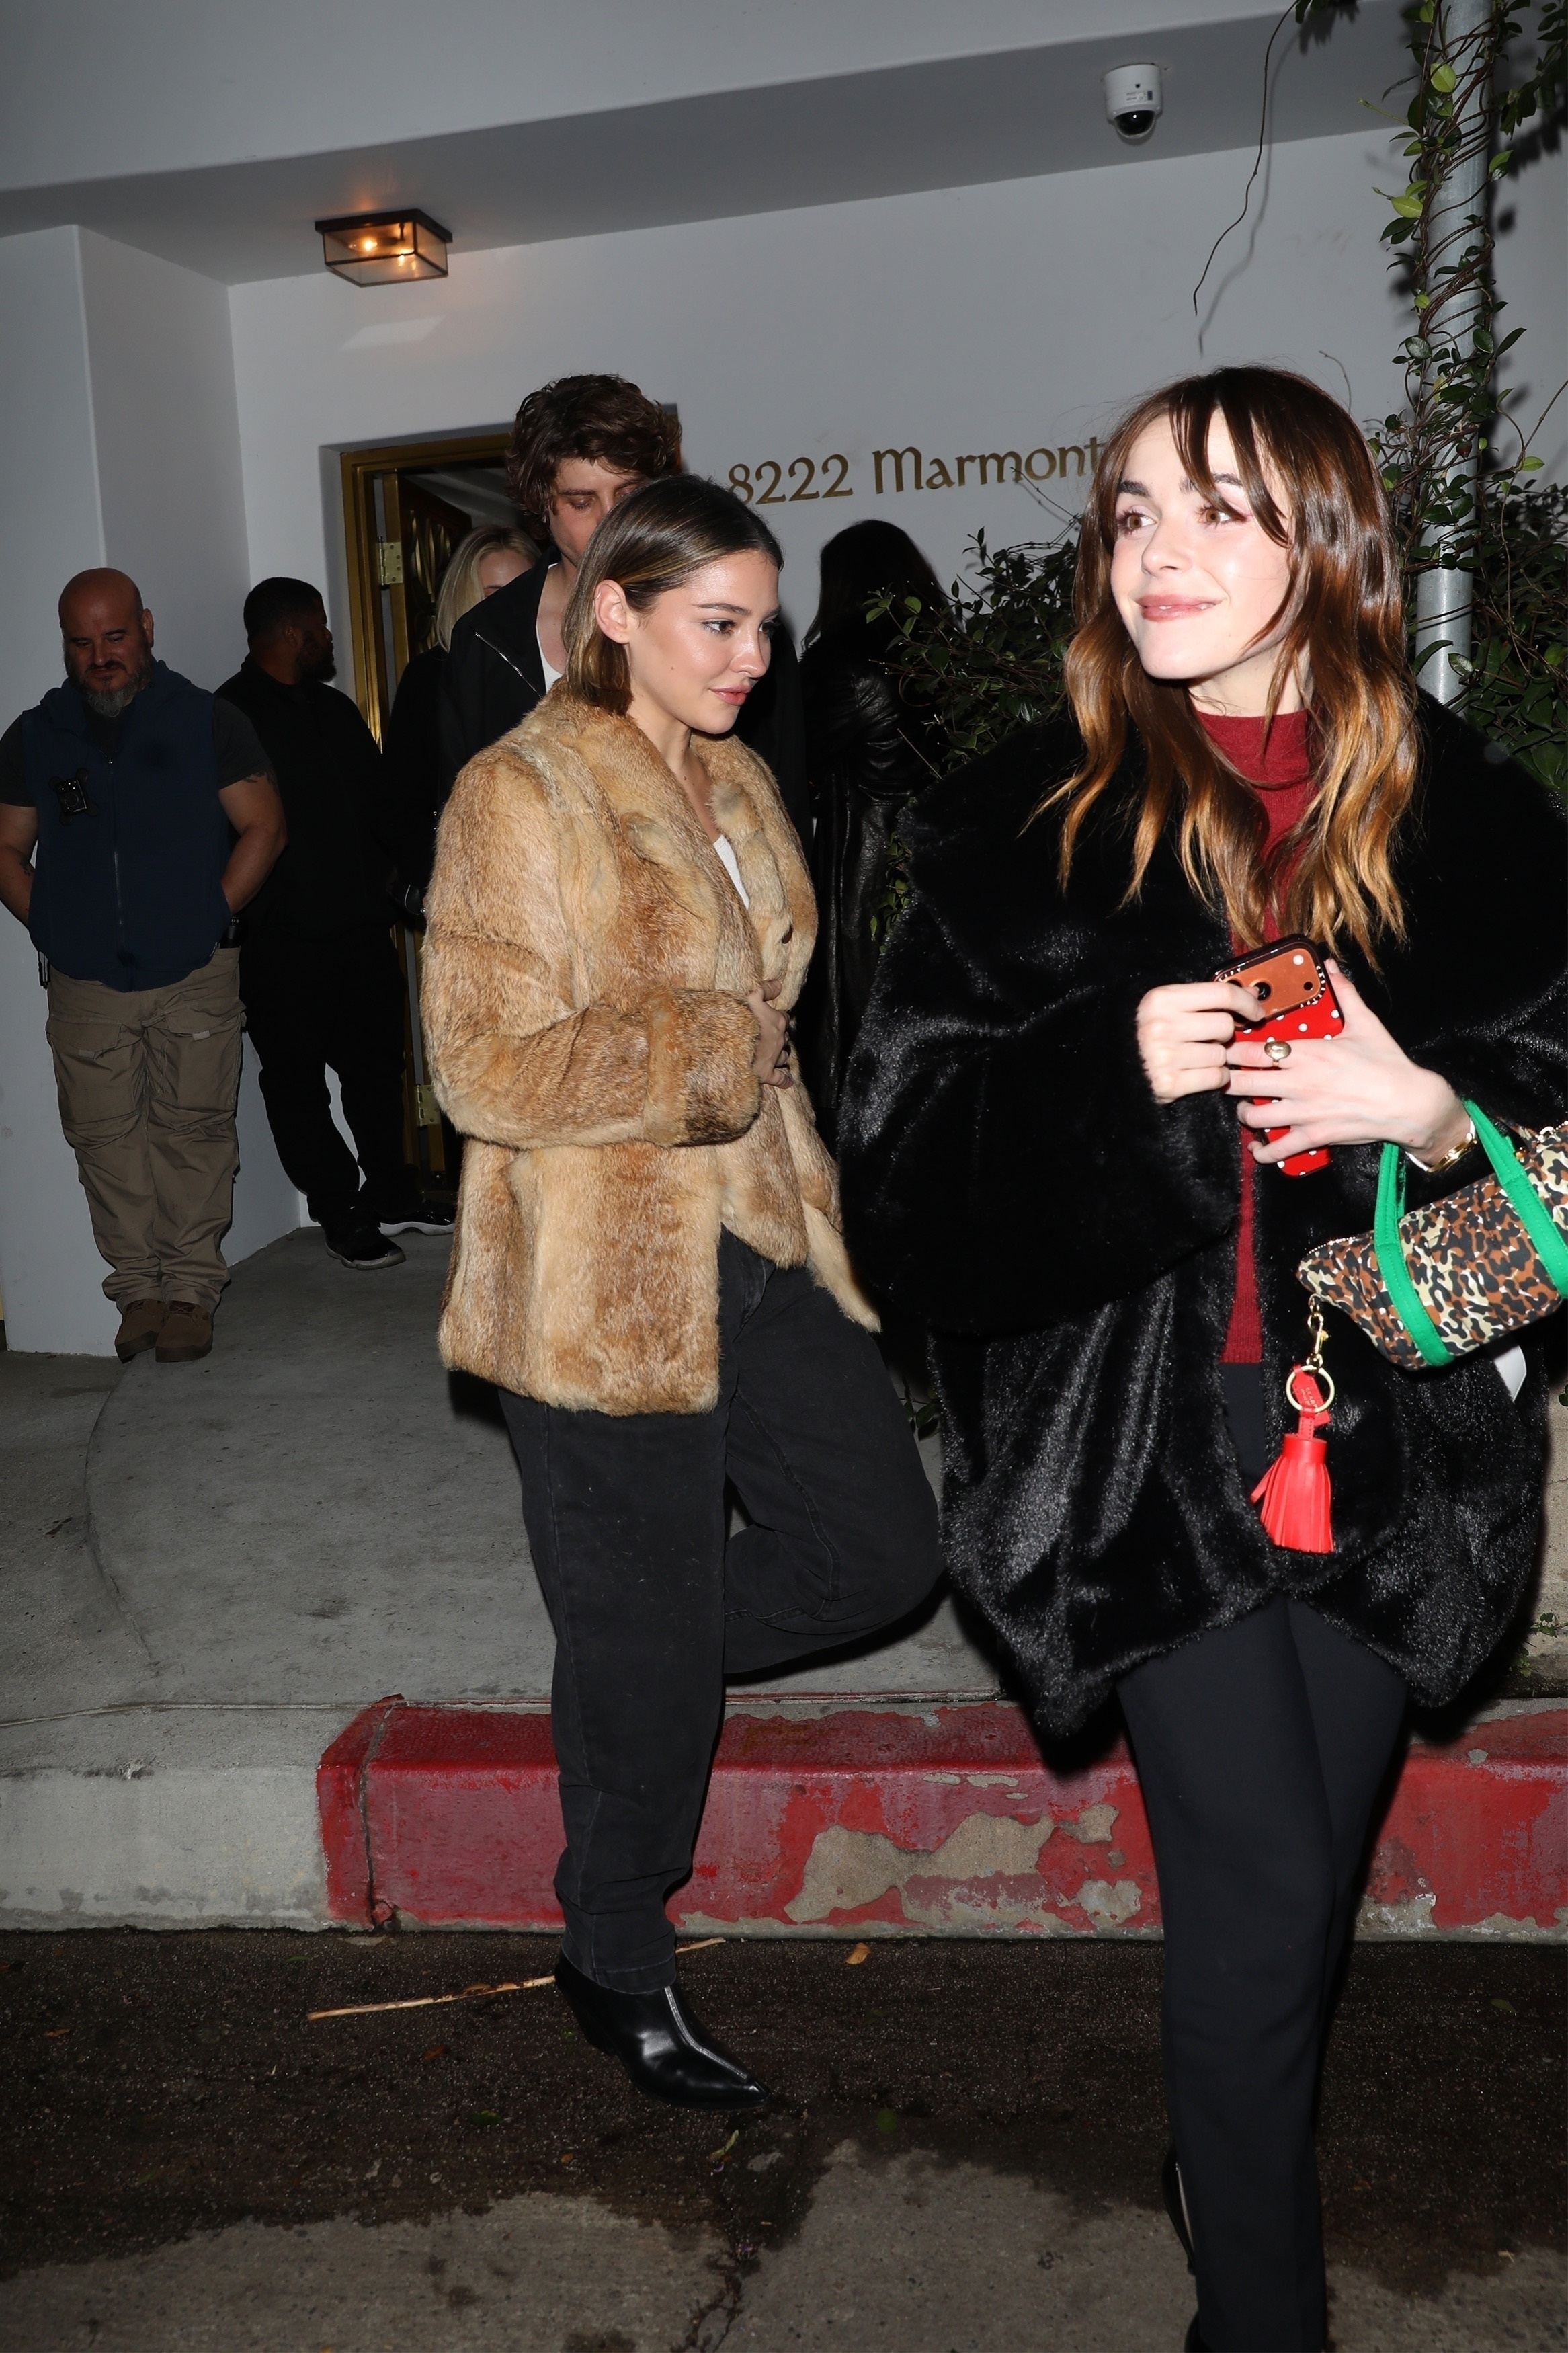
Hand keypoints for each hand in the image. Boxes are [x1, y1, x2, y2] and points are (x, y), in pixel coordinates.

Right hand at [747, 978, 792, 1089]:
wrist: (728, 1044)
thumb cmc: (738, 1019)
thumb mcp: (750, 997)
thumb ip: (764, 989)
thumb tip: (778, 984)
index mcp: (777, 1021)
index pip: (783, 1017)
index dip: (777, 1017)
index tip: (771, 1018)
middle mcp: (779, 1039)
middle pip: (784, 1037)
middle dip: (779, 1036)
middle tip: (769, 1036)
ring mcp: (774, 1057)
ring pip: (784, 1055)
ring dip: (781, 1054)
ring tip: (777, 1055)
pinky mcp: (766, 1073)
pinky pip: (779, 1078)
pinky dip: (785, 1080)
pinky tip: (789, 1082)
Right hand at [1137, 979, 1261, 1102]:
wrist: (1110, 1066)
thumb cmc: (1143, 1032)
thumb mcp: (1165, 1004)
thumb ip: (1205, 999)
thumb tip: (1250, 995)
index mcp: (1161, 999)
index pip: (1221, 994)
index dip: (1246, 1002)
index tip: (1255, 1011)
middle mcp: (1162, 1026)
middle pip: (1225, 1026)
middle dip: (1222, 1035)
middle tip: (1207, 1039)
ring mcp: (1164, 1056)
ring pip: (1221, 1055)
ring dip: (1216, 1058)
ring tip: (1195, 1057)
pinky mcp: (1168, 1084)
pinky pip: (1216, 1078)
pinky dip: (1213, 1078)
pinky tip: (1195, 1073)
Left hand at [1225, 961, 1467, 1164]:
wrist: (1409, 1102)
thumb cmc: (1386, 1063)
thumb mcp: (1365, 1023)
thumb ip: (1343, 994)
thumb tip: (1331, 968)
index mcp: (1307, 1053)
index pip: (1252, 1051)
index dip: (1232, 1050)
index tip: (1225, 1047)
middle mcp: (1299, 1082)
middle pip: (1242, 1083)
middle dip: (1228, 1080)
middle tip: (1226, 1078)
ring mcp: (1304, 1111)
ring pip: (1254, 1116)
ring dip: (1244, 1113)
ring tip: (1247, 1107)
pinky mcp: (1314, 1136)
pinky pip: (1280, 1149)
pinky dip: (1264, 1151)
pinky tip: (1259, 1148)